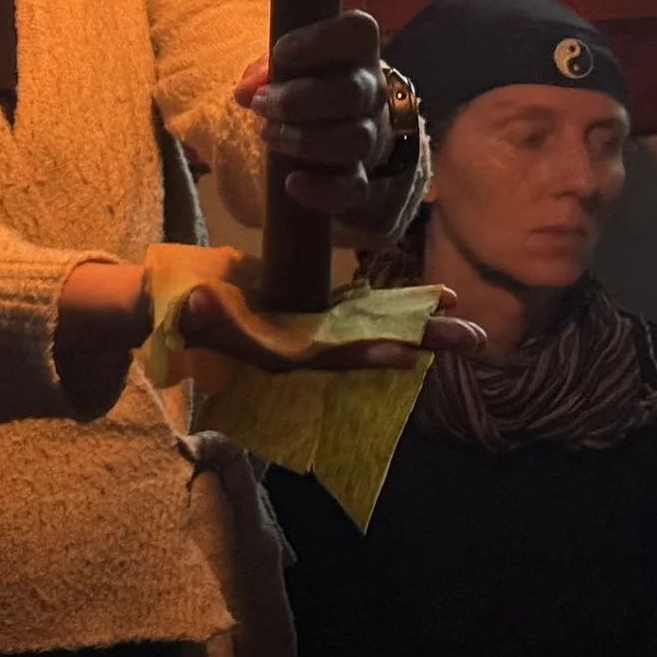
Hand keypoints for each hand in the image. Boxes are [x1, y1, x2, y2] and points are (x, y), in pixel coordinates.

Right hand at [179, 281, 485, 373]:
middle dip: (419, 340)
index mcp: (281, 350)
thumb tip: (199, 300)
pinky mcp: (312, 314)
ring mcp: (312, 330)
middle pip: (370, 344)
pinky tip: (426, 301)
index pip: (330, 355)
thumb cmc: (183, 317)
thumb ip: (197, 312)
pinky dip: (392, 306)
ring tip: (462, 312)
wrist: (180, 317)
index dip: (366, 353)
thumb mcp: (189, 314)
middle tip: (476, 339)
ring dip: (417, 323)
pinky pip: (360, 313)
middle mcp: (306, 345)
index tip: (408, 353)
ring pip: (373, 328)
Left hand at [236, 10, 392, 220]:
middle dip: (298, 100)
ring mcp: (373, 136)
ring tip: (269, 134)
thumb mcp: (289, 69)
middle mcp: (373, 92)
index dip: (320, 40)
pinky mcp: (366, 179)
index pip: (359, 32)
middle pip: (353, 91)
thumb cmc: (309, 87)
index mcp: (356, 54)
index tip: (281, 53)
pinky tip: (293, 183)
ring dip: (305, 140)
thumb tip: (246, 90)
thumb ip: (266, 70)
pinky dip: (323, 189)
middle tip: (262, 105)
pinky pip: (356, 189)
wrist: (345, 134)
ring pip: (356, 139)